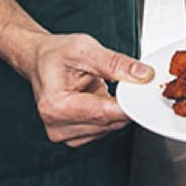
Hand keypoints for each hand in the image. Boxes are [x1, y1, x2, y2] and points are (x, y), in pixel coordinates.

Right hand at [25, 32, 153, 146]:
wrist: (39, 60)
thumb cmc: (56, 54)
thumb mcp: (86, 49)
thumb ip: (116, 64)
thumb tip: (143, 75)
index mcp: (56, 105)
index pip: (104, 114)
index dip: (129, 104)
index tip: (145, 93)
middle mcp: (57, 126)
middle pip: (109, 122)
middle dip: (124, 102)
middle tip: (127, 80)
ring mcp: (65, 134)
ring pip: (110, 127)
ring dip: (114, 107)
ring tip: (102, 85)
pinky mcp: (74, 136)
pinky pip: (104, 128)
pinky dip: (108, 113)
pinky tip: (98, 96)